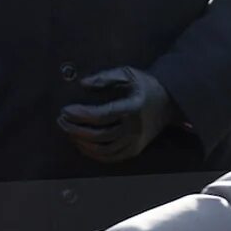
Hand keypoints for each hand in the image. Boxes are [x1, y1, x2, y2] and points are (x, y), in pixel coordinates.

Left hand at [57, 66, 176, 162]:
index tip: (65, 110)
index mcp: (133, 108)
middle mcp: (134, 128)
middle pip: (98, 135)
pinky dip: (93, 153)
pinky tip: (81, 144)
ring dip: (81, 142)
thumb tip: (83, 84)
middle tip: (61, 121)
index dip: (80, 115)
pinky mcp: (134, 150)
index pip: (101, 116)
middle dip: (75, 129)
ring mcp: (135, 142)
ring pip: (102, 149)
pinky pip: (110, 157)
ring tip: (68, 131)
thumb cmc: (145, 86)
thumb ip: (105, 78)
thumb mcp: (128, 74)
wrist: (169, 102)